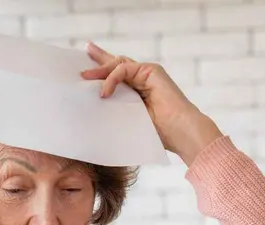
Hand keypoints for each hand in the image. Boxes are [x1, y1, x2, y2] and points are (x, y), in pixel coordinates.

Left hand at [81, 43, 223, 165]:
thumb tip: (94, 104)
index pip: (116, 77)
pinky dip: (112, 79)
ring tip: (84, 78)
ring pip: (118, 64)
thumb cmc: (157, 134)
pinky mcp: (151, 71)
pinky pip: (124, 69)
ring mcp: (147, 74)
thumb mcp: (127, 118)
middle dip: (99, 58)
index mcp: (137, 92)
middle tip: (86, 50)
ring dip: (100, 70)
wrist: (180, 133)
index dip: (101, 72)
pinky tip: (104, 92)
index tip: (85, 74)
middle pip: (116, 64)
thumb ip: (114, 107)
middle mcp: (142, 80)